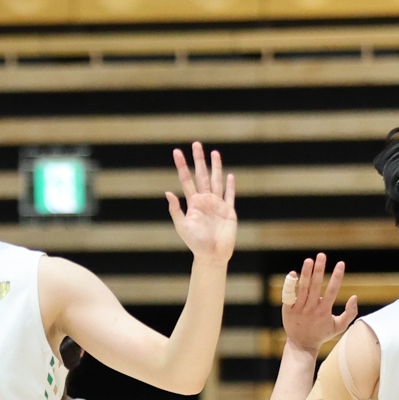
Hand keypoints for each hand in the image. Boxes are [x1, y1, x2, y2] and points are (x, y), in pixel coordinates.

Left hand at [165, 141, 235, 261]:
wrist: (212, 255)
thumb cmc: (195, 243)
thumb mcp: (182, 226)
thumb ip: (175, 210)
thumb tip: (168, 192)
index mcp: (193, 203)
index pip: (186, 180)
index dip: (182, 166)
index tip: (177, 152)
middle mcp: (205, 200)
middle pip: (202, 175)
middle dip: (199, 160)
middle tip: (196, 144)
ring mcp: (217, 204)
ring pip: (216, 181)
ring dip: (216, 167)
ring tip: (214, 153)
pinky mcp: (229, 211)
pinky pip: (230, 195)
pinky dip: (230, 185)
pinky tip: (229, 175)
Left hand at [280, 253, 357, 354]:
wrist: (301, 344)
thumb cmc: (322, 334)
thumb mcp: (339, 327)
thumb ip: (350, 313)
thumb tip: (354, 297)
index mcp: (324, 311)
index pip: (332, 291)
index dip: (337, 276)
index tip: (341, 263)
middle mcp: (311, 308)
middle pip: (316, 286)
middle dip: (319, 270)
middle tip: (322, 255)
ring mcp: (299, 308)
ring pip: (302, 288)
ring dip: (306, 273)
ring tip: (309, 260)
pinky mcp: (288, 309)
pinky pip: (289, 294)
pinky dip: (291, 284)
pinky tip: (294, 273)